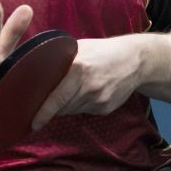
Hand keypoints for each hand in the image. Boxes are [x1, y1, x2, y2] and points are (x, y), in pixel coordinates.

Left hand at [31, 36, 147, 130]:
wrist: (136, 60)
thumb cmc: (104, 51)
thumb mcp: (81, 48)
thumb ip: (61, 59)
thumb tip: (37, 71)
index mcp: (79, 70)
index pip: (57, 98)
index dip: (43, 113)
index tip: (34, 123)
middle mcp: (89, 87)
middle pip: (62, 107)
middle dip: (53, 106)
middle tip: (50, 98)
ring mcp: (99, 100)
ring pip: (73, 110)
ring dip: (68, 104)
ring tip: (75, 89)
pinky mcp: (106, 108)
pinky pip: (85, 110)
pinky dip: (82, 104)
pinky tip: (90, 91)